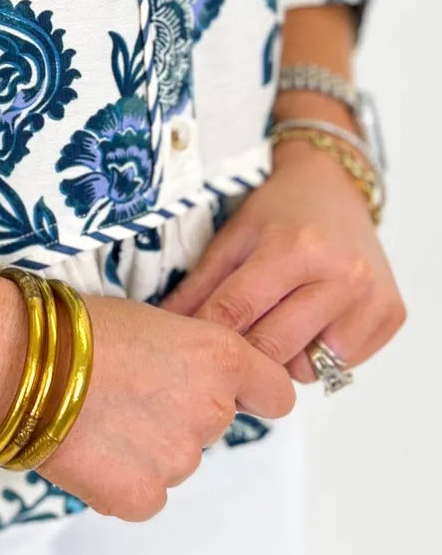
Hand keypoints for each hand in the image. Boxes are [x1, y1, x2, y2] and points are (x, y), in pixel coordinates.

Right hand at [37, 295, 295, 520]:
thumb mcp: (152, 323)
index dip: (250, 393)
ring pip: (175, 460)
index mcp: (219, 359)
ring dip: (147, 447)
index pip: (273, 393)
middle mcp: (211, 411)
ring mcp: (178, 459)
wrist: (15, 360)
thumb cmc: (72, 329)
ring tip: (95, 417)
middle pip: (212, 425)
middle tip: (126, 395)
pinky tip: (88, 449)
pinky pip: (145, 494)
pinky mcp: (140, 497)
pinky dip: (121, 479)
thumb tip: (195, 379)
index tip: (225, 393)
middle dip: (178, 414)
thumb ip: (190, 358)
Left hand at [159, 137, 405, 382]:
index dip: (208, 338)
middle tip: (230, 352)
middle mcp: (340, 274)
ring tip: (278, 326)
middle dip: (245, 356)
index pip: (238, 312)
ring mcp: (371, 297)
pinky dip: (320, 355)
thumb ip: (198, 287)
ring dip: (286, 358)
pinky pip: (342, 364)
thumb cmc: (280, 212)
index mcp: (294, 248)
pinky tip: (311, 324)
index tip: (190, 353)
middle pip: (274, 348)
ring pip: (309, 366)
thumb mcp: (232, 238)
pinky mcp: (390, 315)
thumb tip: (163, 330)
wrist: (336, 188)